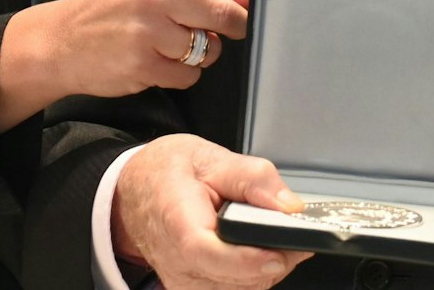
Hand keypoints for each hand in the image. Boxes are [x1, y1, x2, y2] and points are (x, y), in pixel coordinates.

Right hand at [0, 0, 259, 129]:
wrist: (57, 44)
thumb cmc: (110, 8)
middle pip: (219, 11)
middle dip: (233, 23)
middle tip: (232, 26)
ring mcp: (145, 31)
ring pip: (208, 48)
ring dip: (204, 52)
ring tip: (179, 45)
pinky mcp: (142, 65)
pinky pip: (189, 75)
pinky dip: (185, 73)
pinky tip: (162, 63)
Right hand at [114, 134, 311, 288]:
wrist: (137, 192)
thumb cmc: (168, 174)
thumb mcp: (211, 157)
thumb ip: (255, 178)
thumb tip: (289, 207)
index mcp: (176, 219)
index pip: (207, 252)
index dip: (247, 259)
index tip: (280, 252)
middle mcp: (176, 260)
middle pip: (233, 278)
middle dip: (274, 258)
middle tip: (296, 231)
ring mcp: (182, 281)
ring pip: (241, 289)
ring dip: (267, 266)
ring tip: (275, 235)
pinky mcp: (192, 289)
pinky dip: (255, 273)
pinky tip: (259, 250)